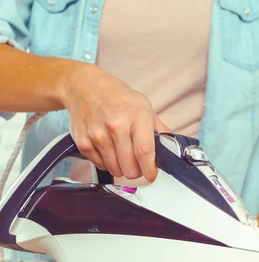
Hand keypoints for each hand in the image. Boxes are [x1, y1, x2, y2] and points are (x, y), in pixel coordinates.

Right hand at [59, 62, 169, 181]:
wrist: (84, 87)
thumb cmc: (117, 97)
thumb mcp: (144, 105)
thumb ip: (159, 128)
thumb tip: (171, 147)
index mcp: (137, 116)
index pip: (145, 151)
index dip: (150, 169)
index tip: (152, 175)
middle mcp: (117, 125)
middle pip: (130, 167)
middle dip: (137, 170)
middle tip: (137, 162)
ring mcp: (98, 134)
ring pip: (115, 169)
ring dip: (121, 167)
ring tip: (122, 152)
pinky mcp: (83, 142)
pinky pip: (100, 165)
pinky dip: (106, 162)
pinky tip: (108, 149)